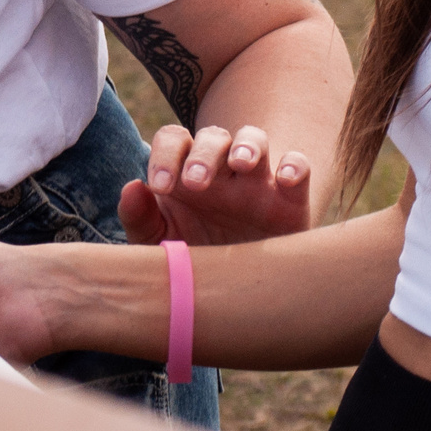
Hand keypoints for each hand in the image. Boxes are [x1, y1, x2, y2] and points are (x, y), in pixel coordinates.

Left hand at [119, 123, 313, 244]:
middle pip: (213, 136)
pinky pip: (299, 164)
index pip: (172, 140)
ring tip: (241, 164)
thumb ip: (140, 218)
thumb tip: (131, 187)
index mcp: (184, 173)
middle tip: (195, 184)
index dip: (164, 155)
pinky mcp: (291, 198)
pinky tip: (286, 179)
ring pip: (254, 138)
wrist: (241, 293)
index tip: (159, 186)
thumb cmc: (193, 260)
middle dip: (203, 154)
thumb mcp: (160, 244)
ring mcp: (257, 180)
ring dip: (247, 146)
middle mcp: (221, 170)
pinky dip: (295, 164)